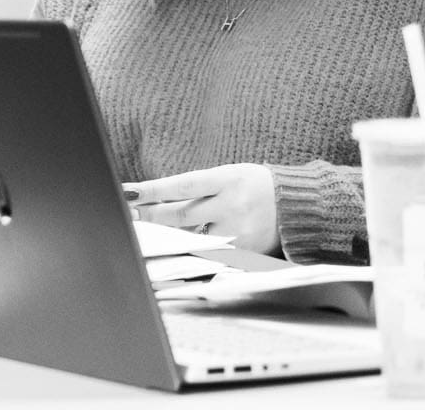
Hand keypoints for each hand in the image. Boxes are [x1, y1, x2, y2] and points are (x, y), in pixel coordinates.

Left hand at [126, 164, 278, 254]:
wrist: (296, 204)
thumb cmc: (257, 185)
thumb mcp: (231, 175)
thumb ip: (200, 187)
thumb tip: (158, 199)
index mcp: (229, 179)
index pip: (182, 185)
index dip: (153, 190)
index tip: (128, 193)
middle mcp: (232, 204)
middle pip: (179, 214)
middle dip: (150, 215)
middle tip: (129, 214)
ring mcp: (236, 230)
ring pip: (189, 236)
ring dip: (164, 235)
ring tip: (144, 232)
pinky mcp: (241, 250)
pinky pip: (207, 251)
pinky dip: (189, 248)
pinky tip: (174, 248)